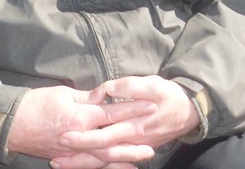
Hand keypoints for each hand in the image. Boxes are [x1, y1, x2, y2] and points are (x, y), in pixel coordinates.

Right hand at [7, 84, 156, 166]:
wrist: (10, 124)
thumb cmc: (35, 104)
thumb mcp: (62, 93)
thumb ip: (86, 97)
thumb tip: (104, 94)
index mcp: (81, 116)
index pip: (113, 112)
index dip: (133, 108)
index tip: (151, 105)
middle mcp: (81, 137)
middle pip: (113, 140)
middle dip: (134, 140)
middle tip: (154, 140)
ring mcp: (74, 151)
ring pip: (104, 158)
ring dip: (124, 157)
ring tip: (143, 156)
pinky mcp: (67, 158)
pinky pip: (90, 164)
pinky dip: (106, 166)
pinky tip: (118, 167)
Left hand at [51, 76, 199, 168]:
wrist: (191, 112)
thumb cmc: (171, 96)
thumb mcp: (153, 84)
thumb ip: (129, 86)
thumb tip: (107, 89)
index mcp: (134, 126)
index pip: (104, 136)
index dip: (83, 137)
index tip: (63, 135)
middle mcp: (132, 141)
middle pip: (99, 154)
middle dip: (76, 157)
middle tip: (53, 156)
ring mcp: (133, 147)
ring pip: (104, 161)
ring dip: (82, 164)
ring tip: (59, 163)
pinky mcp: (134, 148)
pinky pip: (112, 161)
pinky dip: (95, 164)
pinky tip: (81, 164)